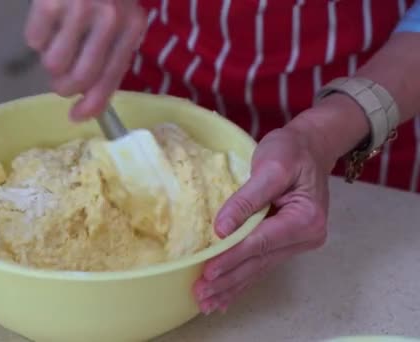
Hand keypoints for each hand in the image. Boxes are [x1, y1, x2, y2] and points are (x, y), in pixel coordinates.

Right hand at [25, 0, 145, 120]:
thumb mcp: (120, 20)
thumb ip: (110, 57)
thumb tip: (88, 105)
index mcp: (131, 25)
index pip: (111, 77)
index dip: (93, 104)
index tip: (77, 116)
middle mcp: (109, 17)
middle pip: (78, 77)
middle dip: (63, 88)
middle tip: (60, 81)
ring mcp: (79, 6)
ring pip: (53, 64)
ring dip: (50, 62)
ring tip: (57, 43)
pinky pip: (34, 41)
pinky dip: (36, 37)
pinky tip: (48, 22)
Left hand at [193, 118, 337, 314]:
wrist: (310, 147)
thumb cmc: (291, 151)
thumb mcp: (270, 166)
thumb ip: (247, 199)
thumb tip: (221, 229)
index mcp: (305, 218)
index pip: (260, 243)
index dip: (232, 258)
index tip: (208, 272)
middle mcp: (305, 237)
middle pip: (258, 263)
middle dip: (228, 281)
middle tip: (200, 296)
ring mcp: (297, 243)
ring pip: (258, 269)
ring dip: (231, 287)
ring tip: (206, 303)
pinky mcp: (285, 243)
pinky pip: (260, 265)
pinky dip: (241, 280)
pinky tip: (226, 297)